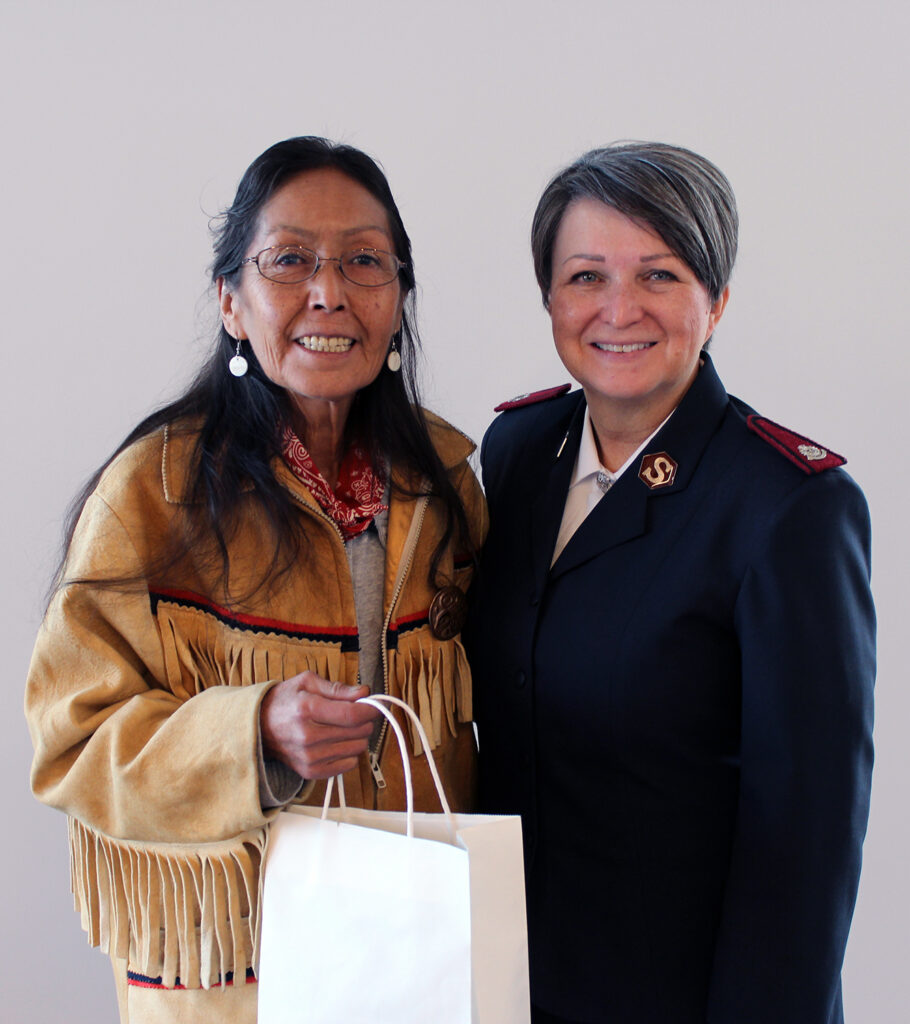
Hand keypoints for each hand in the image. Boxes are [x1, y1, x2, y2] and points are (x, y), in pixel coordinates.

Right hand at [259, 671, 378, 779]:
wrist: (259, 727)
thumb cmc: (286, 700)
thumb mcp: (307, 682)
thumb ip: (338, 688)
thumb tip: (364, 692)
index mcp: (307, 709)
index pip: (352, 714)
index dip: (371, 708)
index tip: (378, 703)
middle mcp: (308, 736)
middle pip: (358, 731)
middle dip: (365, 719)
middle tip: (357, 711)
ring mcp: (309, 757)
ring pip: (357, 748)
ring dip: (358, 736)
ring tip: (344, 726)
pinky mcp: (310, 772)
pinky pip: (349, 764)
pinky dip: (349, 752)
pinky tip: (337, 742)